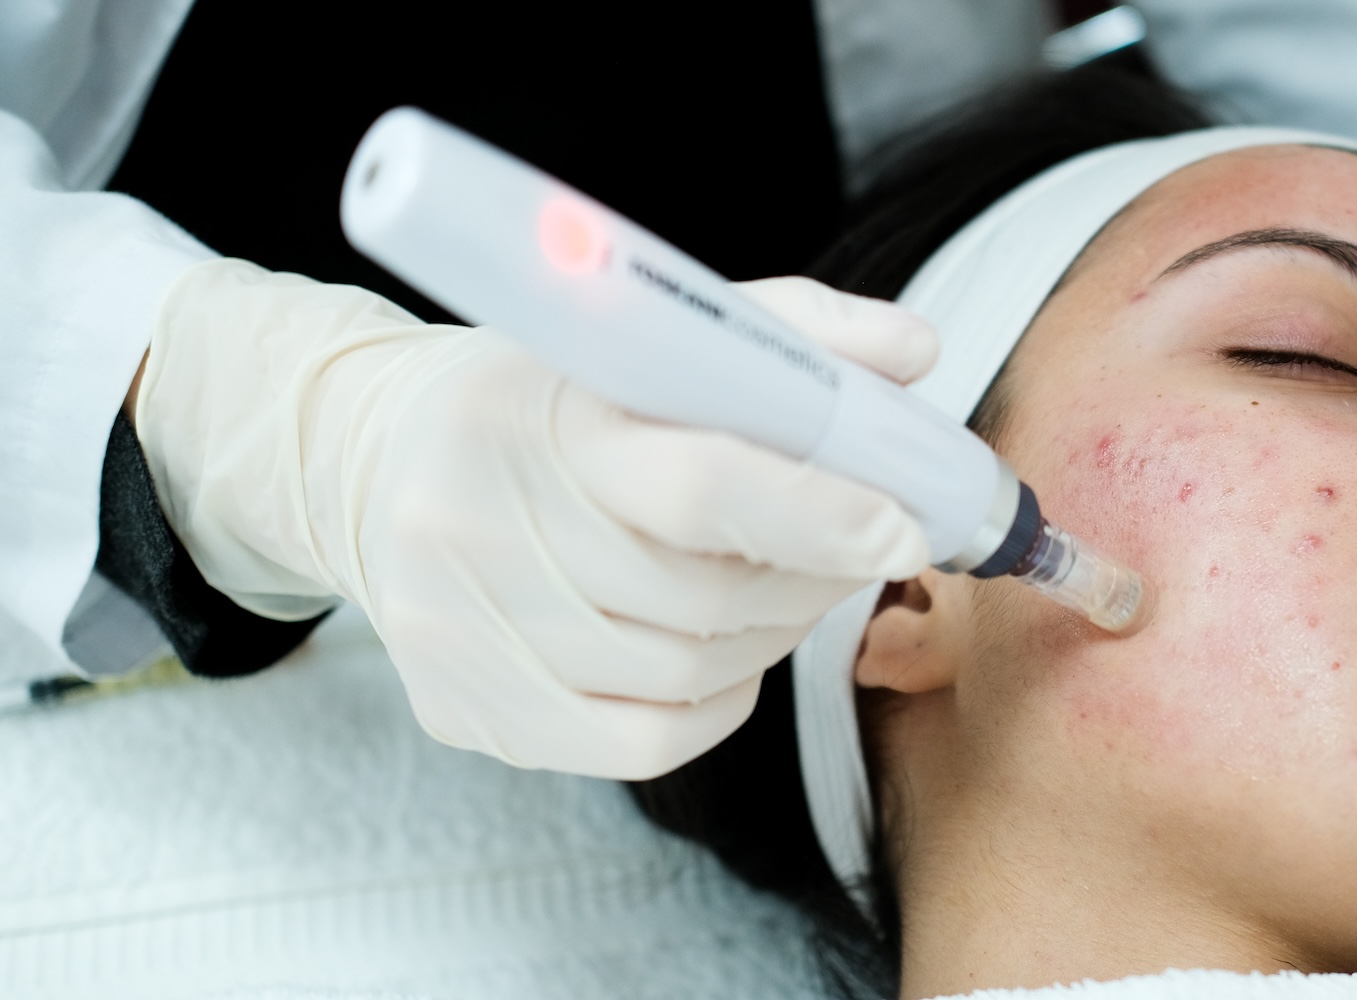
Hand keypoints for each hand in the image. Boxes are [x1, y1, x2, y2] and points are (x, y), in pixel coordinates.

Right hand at [135, 262, 935, 777]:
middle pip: (702, 593)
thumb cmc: (542, 397)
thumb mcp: (644, 335)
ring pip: (683, 670)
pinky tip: (719, 653)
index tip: (903, 523)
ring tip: (778, 583)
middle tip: (856, 541)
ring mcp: (463, 630)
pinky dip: (715, 699)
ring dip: (768, 634)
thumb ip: (787, 333)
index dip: (814, 511)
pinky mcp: (464, 706)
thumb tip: (915, 351)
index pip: (694, 483)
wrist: (374, 464)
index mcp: (536, 413)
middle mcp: (480, 524)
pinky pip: (643, 740)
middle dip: (809, 573)